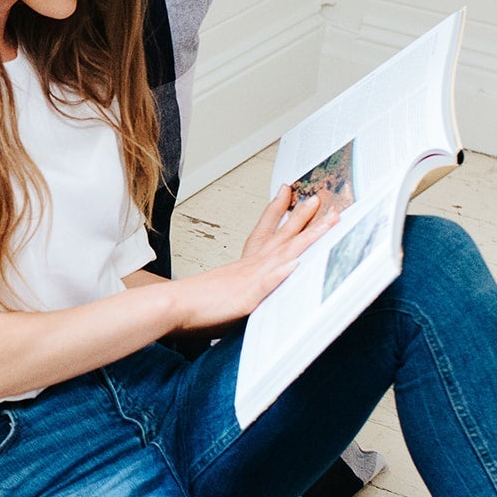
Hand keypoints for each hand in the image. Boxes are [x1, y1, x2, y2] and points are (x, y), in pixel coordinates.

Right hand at [168, 186, 339, 332]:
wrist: (168, 307)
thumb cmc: (193, 306)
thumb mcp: (222, 295)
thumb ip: (238, 290)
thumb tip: (242, 289)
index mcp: (244, 266)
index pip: (265, 232)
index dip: (278, 209)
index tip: (288, 190)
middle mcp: (249, 266)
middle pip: (282, 236)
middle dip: (304, 216)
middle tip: (320, 197)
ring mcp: (249, 279)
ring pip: (284, 253)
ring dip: (307, 237)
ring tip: (328, 224)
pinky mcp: (245, 297)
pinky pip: (266, 284)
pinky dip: (281, 273)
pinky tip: (297, 264)